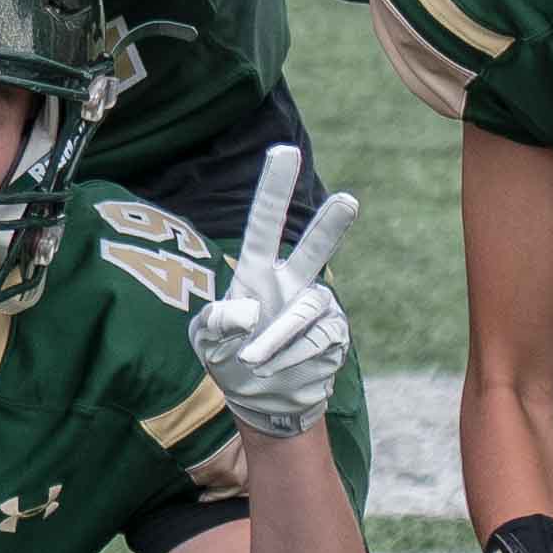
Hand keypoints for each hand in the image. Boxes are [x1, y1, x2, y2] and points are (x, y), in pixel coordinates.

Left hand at [187, 145, 357, 440]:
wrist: (263, 401)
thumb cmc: (228, 358)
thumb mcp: (205, 340)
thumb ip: (216, 321)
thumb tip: (249, 311)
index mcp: (257, 271)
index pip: (265, 223)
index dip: (274, 188)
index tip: (284, 150)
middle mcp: (293, 282)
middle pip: (314, 248)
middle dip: (330, 225)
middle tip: (347, 200)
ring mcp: (318, 310)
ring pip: (306, 312)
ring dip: (277, 339)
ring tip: (253, 362)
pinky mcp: (334, 338)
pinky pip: (315, 345)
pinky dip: (289, 361)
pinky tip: (273, 373)